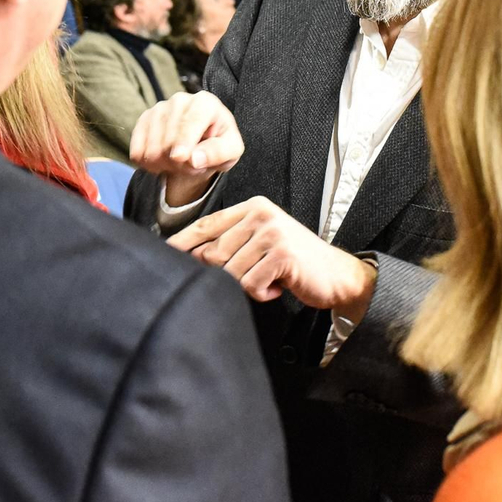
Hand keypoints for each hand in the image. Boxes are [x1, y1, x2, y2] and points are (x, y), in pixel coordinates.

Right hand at [129, 91, 243, 206]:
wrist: (201, 143)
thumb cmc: (218, 143)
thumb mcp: (231, 150)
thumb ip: (218, 153)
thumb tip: (195, 159)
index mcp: (205, 102)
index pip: (190, 122)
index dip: (184, 141)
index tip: (179, 157)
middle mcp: (180, 100)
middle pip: (169, 138)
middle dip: (179, 162)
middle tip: (190, 167)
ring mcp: (159, 108)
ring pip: (152, 147)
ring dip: (164, 165)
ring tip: (179, 164)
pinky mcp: (144, 120)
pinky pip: (137, 149)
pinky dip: (148, 163)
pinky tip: (162, 162)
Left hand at [168, 196, 377, 312]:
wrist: (337, 275)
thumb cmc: (295, 262)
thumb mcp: (261, 243)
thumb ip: (230, 243)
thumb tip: (188, 257)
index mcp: (253, 207)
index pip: (207, 224)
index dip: (183, 241)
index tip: (164, 253)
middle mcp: (261, 214)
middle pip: (213, 252)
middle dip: (225, 274)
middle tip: (252, 277)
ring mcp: (272, 233)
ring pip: (230, 271)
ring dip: (247, 285)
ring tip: (269, 280)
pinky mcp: (281, 254)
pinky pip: (250, 284)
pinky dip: (262, 293)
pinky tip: (279, 286)